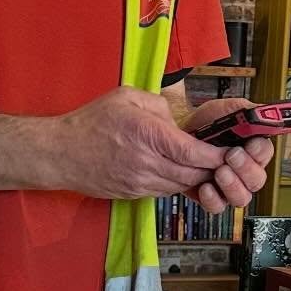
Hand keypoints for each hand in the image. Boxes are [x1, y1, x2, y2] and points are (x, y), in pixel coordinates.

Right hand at [53, 87, 226, 198]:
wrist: (62, 154)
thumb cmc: (92, 122)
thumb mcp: (125, 96)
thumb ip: (157, 105)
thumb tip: (175, 122)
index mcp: (146, 134)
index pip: (191, 152)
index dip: (214, 156)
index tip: (228, 153)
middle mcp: (145, 163)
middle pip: (191, 174)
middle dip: (210, 170)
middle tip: (223, 161)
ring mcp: (139, 182)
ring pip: (180, 186)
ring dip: (195, 178)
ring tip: (205, 168)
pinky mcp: (133, 194)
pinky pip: (164, 191)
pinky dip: (177, 184)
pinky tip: (180, 174)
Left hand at [180, 98, 274, 214]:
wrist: (179, 137)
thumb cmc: (205, 124)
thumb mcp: (226, 110)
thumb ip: (248, 111)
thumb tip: (267, 113)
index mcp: (252, 149)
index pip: (266, 154)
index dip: (259, 150)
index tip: (250, 143)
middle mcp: (245, 171)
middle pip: (257, 180)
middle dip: (246, 168)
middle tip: (231, 155)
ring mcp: (230, 187)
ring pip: (242, 197)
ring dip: (232, 185)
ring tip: (220, 172)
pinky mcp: (213, 198)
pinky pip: (219, 207)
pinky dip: (213, 199)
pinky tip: (205, 187)